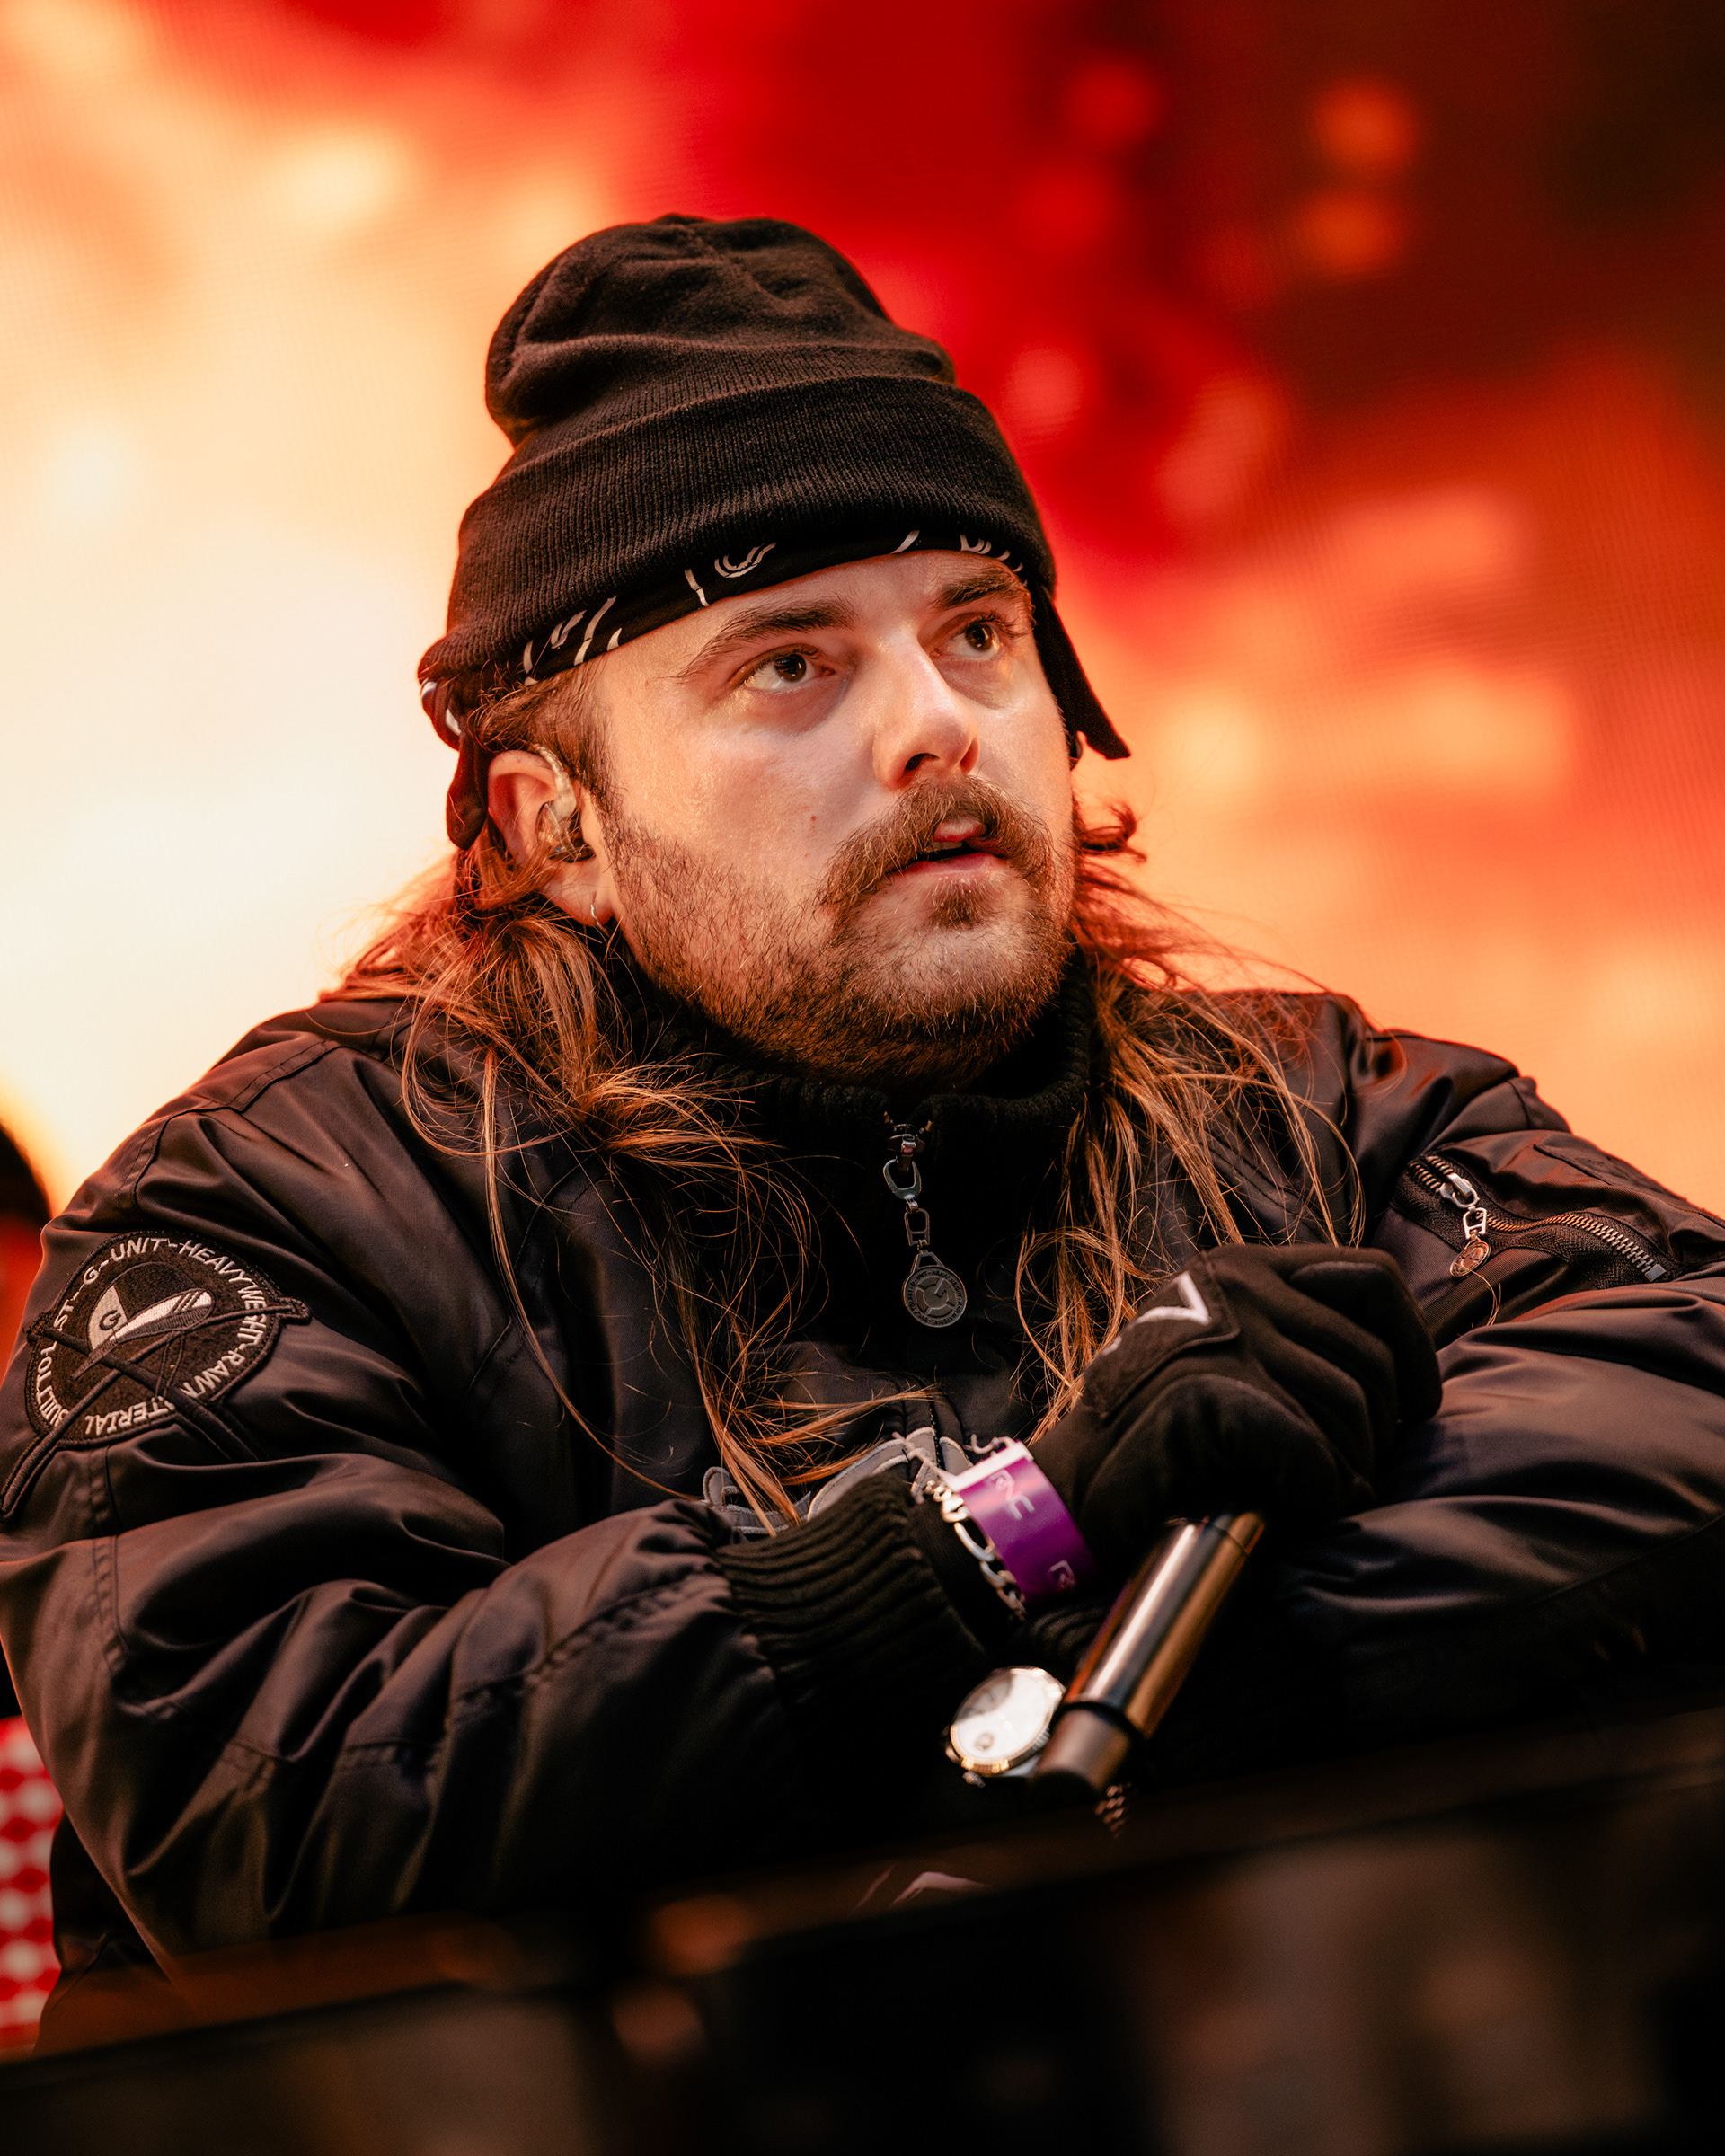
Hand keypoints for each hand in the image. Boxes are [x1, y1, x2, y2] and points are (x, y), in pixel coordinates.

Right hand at [1033, 1244, 1441, 1576]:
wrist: (1072, 1490)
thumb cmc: (1163, 1437)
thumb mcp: (1226, 1353)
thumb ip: (1294, 1337)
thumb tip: (1403, 1368)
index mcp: (1243, 1267)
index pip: (1374, 1278)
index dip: (1414, 1348)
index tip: (1410, 1407)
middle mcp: (1236, 1285)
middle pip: (1372, 1357)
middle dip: (1378, 1434)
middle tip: (1346, 1476)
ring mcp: (1222, 1334)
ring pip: (1350, 1408)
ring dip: (1347, 1471)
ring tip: (1313, 1498)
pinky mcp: (1211, 1392)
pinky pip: (1313, 1452)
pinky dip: (1319, 1494)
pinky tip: (1295, 1509)